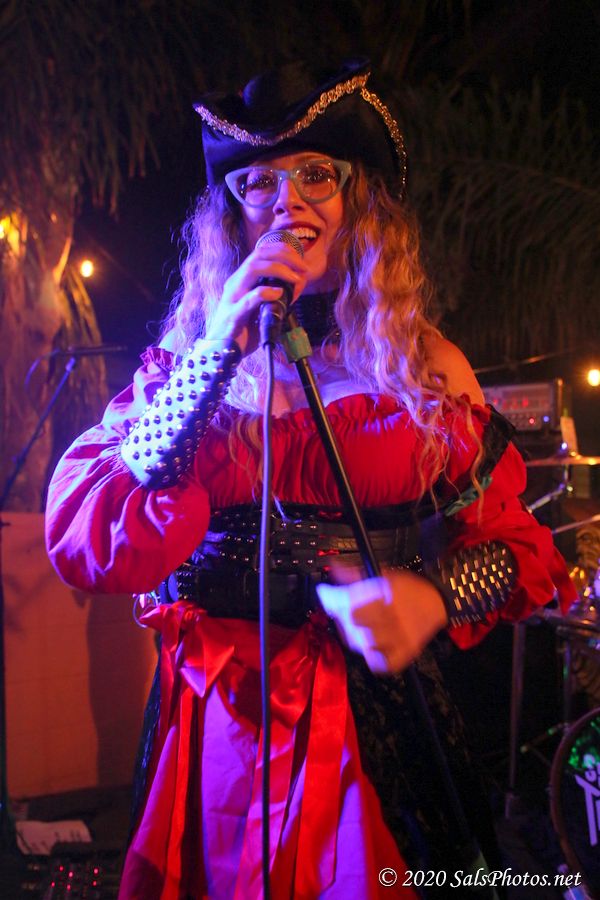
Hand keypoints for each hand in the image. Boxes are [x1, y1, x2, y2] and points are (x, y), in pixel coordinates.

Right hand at [205, 241, 307, 354]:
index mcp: (243, 279)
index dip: (283, 250)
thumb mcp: (265, 308)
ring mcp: (233, 297)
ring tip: (295, 278)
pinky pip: (248, 300)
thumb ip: (281, 294)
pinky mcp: (233, 315)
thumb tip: (301, 281)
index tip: (301, 261)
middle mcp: (236, 283)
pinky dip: (265, 293)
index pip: (262, 252)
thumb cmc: (244, 330)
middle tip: (303, 268)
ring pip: (252, 269)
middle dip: (285, 256)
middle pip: (259, 255)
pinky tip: (278, 294)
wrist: (222, 352)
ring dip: (278, 269)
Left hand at [316, 570, 447, 673]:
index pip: (349, 599)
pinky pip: (382, 663)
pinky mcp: (406, 653)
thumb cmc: (408, 587)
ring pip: (364, 644)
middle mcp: (392, 617)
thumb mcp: (382, 574)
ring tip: (357, 627)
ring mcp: (400, 637)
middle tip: (343, 610)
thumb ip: (356, 574)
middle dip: (343, 614)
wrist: (438, 600)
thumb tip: (333, 567)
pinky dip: (373, 657)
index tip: (326, 594)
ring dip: (355, 635)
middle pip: (354, 621)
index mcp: (385, 594)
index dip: (332, 597)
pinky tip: (371, 646)